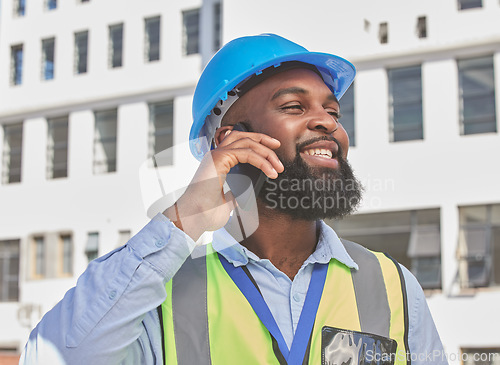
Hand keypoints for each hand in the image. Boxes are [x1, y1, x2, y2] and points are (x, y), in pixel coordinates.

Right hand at [163, 129, 283, 240]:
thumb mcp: (226, 203)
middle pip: (242, 136)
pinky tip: (270, 171)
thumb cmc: (204, 213)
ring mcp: (216, 155)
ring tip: (278, 165)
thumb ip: (234, 196)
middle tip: (277, 146)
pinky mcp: (219, 159)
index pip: (238, 144)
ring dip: (265, 151)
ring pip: (246, 142)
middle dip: (262, 139)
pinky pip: (247, 153)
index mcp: (217, 163)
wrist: (194, 218)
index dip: (256, 144)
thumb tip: (243, 196)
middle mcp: (215, 156)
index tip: (272, 153)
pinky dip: (262, 161)